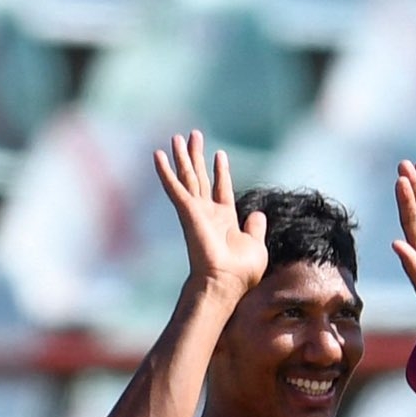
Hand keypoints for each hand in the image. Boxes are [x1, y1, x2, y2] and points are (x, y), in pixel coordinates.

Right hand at [153, 130, 265, 300]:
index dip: (221, 171)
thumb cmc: (242, 270)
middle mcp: (209, 212)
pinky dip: (165, 171)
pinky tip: (157, 154)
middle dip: (197, 156)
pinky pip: (174, 187)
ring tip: (178, 136)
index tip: (220, 154)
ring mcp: (196, 210)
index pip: (221, 188)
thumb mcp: (256, 244)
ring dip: (183, 156)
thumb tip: (258, 213)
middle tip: (193, 135)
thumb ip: (255, 228)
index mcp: (225, 218)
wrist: (227, 282)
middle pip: (201, 177)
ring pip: (188, 177)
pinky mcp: (187, 211)